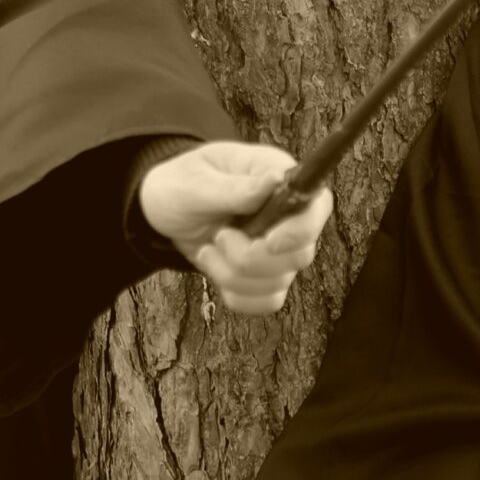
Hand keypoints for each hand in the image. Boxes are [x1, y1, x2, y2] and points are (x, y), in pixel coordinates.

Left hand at [138, 141, 333, 314]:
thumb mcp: (195, 182)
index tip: (269, 242)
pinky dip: (239, 295)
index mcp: (278, 178)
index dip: (301, 231)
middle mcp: (288, 215)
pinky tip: (216, 270)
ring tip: (208, 250)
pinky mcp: (265, 274)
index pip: (318, 207)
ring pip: (280, 281)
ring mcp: (279, 248)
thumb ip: (234, 188)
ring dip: (234, 275)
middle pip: (299, 254)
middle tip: (220, 237)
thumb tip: (274, 180)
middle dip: (251, 257)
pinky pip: (268, 301)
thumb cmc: (180, 184)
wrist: (162, 210)